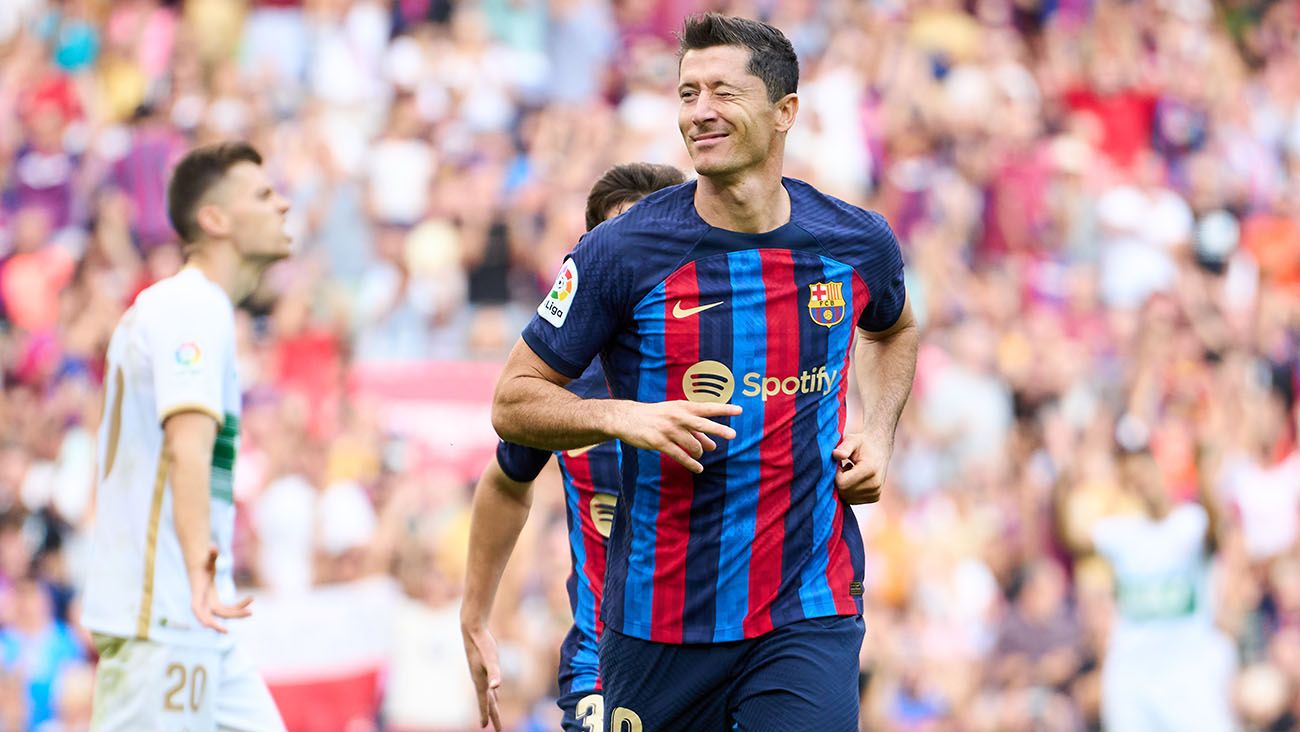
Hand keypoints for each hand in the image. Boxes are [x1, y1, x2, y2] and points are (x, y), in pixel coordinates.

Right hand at [188, 546, 252, 633]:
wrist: (202, 569)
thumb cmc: (204, 564)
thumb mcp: (207, 559)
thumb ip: (211, 554)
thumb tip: (213, 546)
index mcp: (198, 594)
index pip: (197, 610)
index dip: (204, 619)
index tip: (211, 626)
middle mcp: (203, 603)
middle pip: (217, 614)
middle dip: (233, 615)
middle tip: (250, 612)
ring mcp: (210, 605)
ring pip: (224, 614)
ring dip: (237, 613)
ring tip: (251, 610)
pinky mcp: (217, 605)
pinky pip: (228, 609)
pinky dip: (238, 606)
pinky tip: (250, 598)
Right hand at [461, 622, 502, 729]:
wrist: (473, 629)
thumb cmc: (482, 644)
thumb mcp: (491, 658)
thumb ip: (495, 672)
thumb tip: (496, 686)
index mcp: (481, 681)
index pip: (484, 702)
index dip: (486, 715)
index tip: (486, 727)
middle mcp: (480, 679)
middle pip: (488, 702)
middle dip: (493, 715)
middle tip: (498, 729)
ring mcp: (481, 673)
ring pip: (488, 694)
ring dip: (491, 705)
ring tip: (494, 714)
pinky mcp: (484, 666)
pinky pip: (489, 684)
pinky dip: (492, 692)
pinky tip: (494, 692)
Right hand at [614, 401, 741, 473]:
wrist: (628, 418)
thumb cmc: (656, 416)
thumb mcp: (675, 415)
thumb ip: (694, 429)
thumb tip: (712, 445)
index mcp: (683, 407)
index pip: (707, 407)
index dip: (723, 409)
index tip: (740, 410)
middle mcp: (677, 417)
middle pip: (703, 424)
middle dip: (719, 429)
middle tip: (733, 435)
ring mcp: (669, 430)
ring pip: (692, 445)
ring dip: (699, 452)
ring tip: (700, 455)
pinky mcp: (659, 442)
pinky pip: (680, 456)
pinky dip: (691, 463)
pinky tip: (698, 468)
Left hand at [832, 433, 892, 503]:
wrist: (880, 449)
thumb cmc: (863, 444)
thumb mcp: (852, 440)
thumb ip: (844, 447)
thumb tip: (835, 454)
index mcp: (869, 470)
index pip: (842, 483)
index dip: (835, 475)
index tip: (838, 465)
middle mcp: (875, 484)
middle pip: (844, 492)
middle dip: (839, 481)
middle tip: (843, 468)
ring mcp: (876, 492)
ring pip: (847, 498)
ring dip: (844, 486)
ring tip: (850, 472)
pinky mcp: (875, 497)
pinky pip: (853, 500)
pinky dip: (849, 491)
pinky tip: (854, 479)